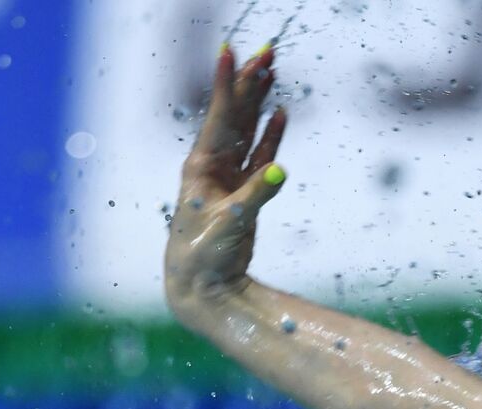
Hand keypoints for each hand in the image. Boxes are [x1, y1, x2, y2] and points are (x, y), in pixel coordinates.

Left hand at [165, 44, 286, 322]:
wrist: (202, 287)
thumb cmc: (203, 255)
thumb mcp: (229, 225)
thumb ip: (256, 196)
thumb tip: (280, 170)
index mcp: (201, 167)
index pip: (220, 117)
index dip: (228, 84)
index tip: (230, 50)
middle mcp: (212, 167)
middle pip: (235, 115)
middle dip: (249, 82)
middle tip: (266, 49)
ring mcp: (228, 178)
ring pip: (247, 130)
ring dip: (258, 102)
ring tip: (271, 70)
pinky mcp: (243, 193)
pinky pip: (259, 156)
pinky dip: (270, 136)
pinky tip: (279, 115)